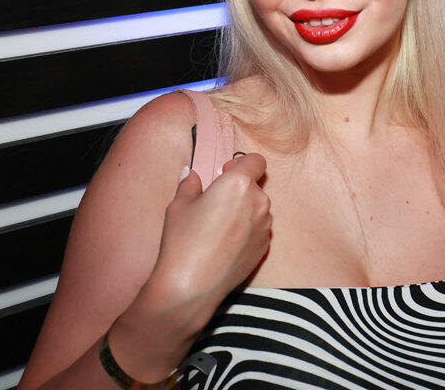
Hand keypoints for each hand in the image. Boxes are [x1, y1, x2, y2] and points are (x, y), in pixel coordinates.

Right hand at [144, 153, 271, 328]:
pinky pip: (258, 229)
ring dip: (244, 210)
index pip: (256, 161)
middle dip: (239, 189)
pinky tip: (225, 243)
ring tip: (217, 226)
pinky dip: (246, 230)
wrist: (191, 284)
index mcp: (239, 183)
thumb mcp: (179, 206)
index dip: (241, 163)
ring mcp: (265, 225)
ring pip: (258, 208)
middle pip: (256, 185)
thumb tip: (190, 174)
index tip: (225, 172)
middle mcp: (259, 201)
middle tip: (215, 202)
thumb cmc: (182, 241)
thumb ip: (189, 184)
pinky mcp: (265, 246)